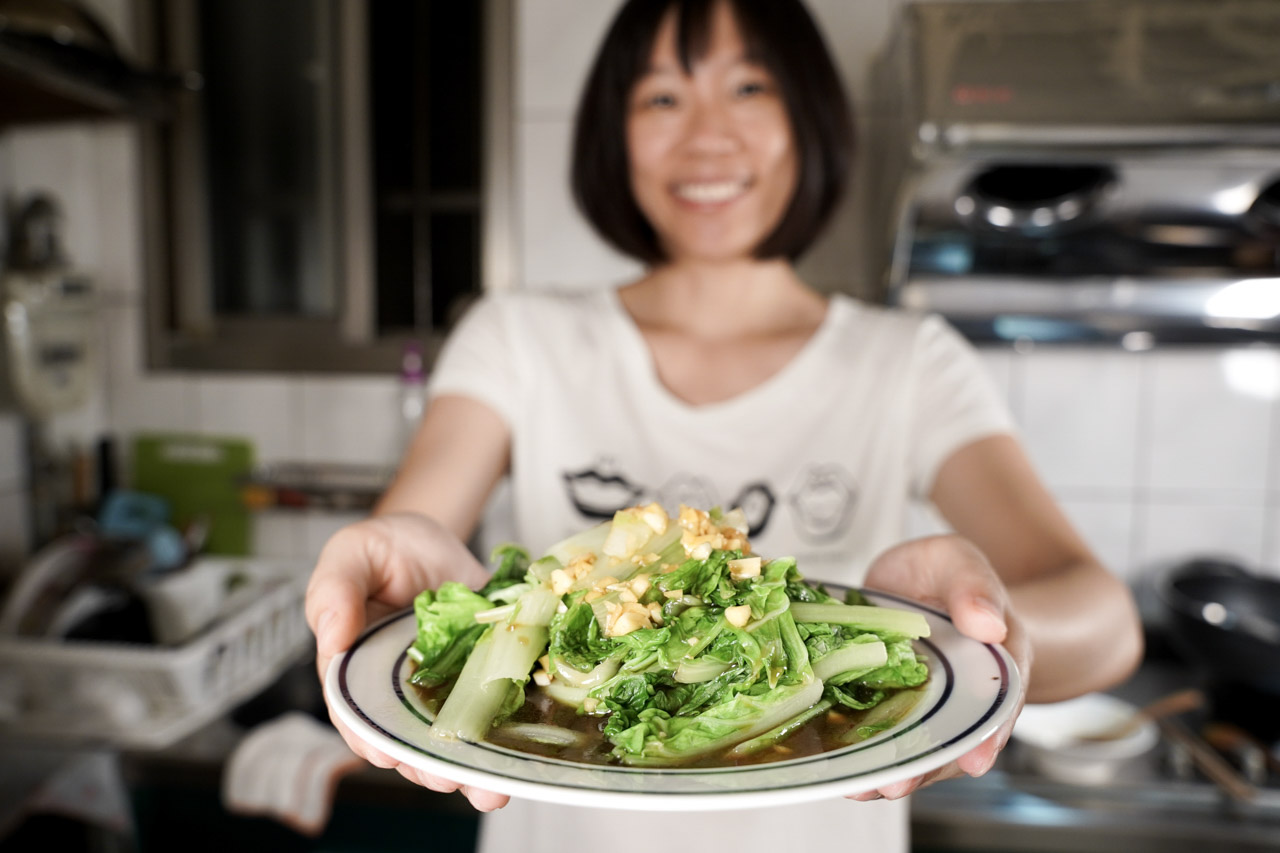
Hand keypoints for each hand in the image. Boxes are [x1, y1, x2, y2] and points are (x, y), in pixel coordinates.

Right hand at [305, 512, 509, 810]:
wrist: (436, 536)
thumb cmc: (384, 548)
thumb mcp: (351, 554)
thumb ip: (335, 590)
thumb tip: (333, 633)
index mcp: (357, 669)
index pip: (356, 712)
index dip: (369, 736)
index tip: (384, 754)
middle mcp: (402, 689)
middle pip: (408, 738)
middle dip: (426, 765)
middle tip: (446, 778)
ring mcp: (447, 687)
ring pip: (453, 738)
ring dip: (470, 768)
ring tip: (488, 789)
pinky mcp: (487, 674)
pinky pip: (497, 709)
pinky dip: (509, 733)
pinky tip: (523, 754)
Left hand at [846, 534, 1030, 801]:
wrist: (914, 582)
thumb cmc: (945, 575)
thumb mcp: (960, 564)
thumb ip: (974, 587)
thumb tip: (988, 623)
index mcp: (994, 666)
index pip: (1000, 706)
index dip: (989, 735)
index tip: (975, 760)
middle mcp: (959, 698)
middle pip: (950, 741)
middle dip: (925, 767)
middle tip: (896, 784)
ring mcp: (919, 709)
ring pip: (910, 747)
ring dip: (885, 770)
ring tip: (860, 788)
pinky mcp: (882, 707)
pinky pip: (872, 732)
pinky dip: (854, 750)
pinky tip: (833, 765)